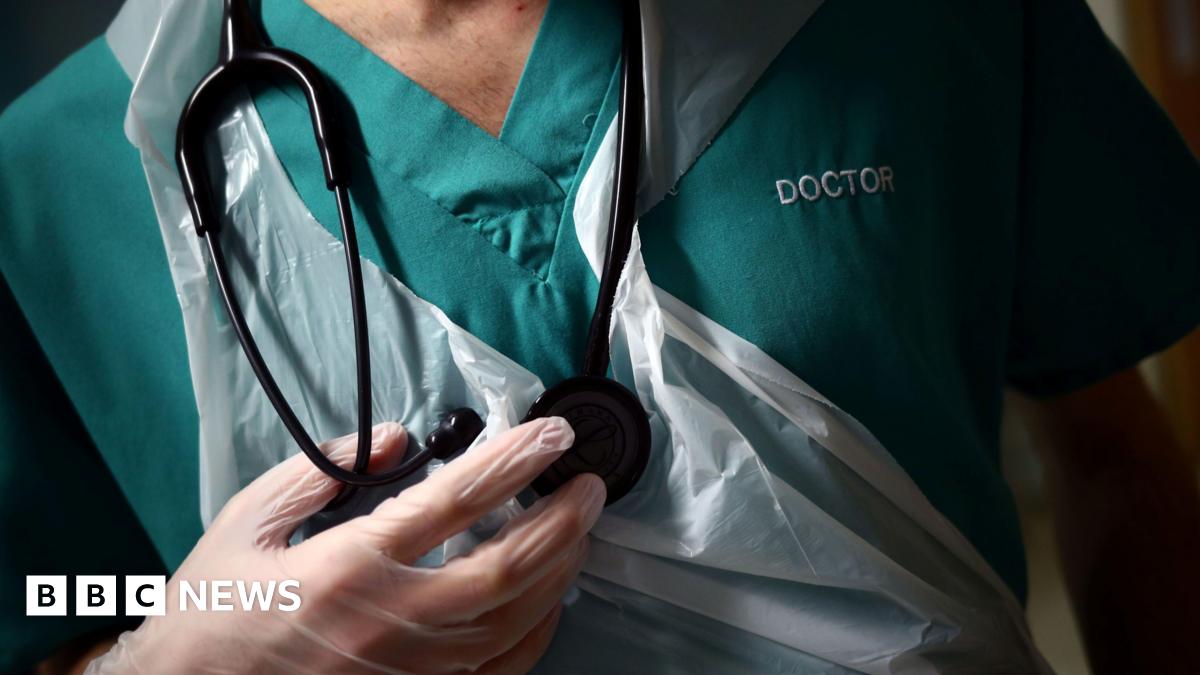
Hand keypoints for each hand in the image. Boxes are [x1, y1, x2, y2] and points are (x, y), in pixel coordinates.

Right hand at [86, 417, 604, 673]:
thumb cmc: (215, 610)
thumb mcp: (249, 519)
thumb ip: (323, 468)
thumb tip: (394, 439)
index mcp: (348, 564)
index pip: (456, 499)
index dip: (515, 460)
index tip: (550, 433)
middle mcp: (389, 620)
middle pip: (506, 567)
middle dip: (562, 521)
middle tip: (587, 485)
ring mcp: (409, 669)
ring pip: (512, 620)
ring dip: (558, 570)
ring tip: (579, 530)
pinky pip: (497, 669)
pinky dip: (536, 630)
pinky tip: (549, 598)